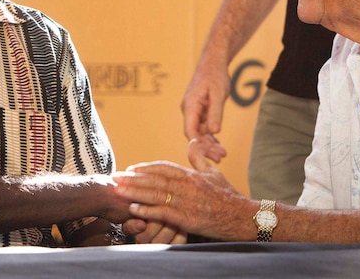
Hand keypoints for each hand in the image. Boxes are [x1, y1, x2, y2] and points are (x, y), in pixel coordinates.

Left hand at [114, 141, 249, 240]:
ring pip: (156, 194)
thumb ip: (200, 158)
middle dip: (133, 178)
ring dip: (135, 192)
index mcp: (192, 174)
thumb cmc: (228, 195)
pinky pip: (164, 213)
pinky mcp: (188, 218)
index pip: (164, 167)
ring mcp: (187, 202)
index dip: (146, 168)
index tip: (131, 168)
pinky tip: (134, 209)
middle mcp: (187, 186)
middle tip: (116, 178)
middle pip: (155, 179)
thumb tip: (192, 141)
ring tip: (119, 191)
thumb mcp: (213, 173)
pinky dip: (148, 211)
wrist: (243, 216)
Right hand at [181, 61, 230, 153]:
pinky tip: (220, 146)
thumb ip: (216, 113)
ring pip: (200, 133)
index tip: (206, 155)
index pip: (190, 130)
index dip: (197, 144)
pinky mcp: (201, 112)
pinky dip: (212, 137)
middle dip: (206, 148)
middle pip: (195, 135)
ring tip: (222, 155)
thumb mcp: (218, 94)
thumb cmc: (215, 76)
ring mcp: (194, 112)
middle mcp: (189, 110)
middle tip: (219, 158)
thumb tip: (214, 131)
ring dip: (210, 144)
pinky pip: (204, 128)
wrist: (213, 63)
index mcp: (190, 106)